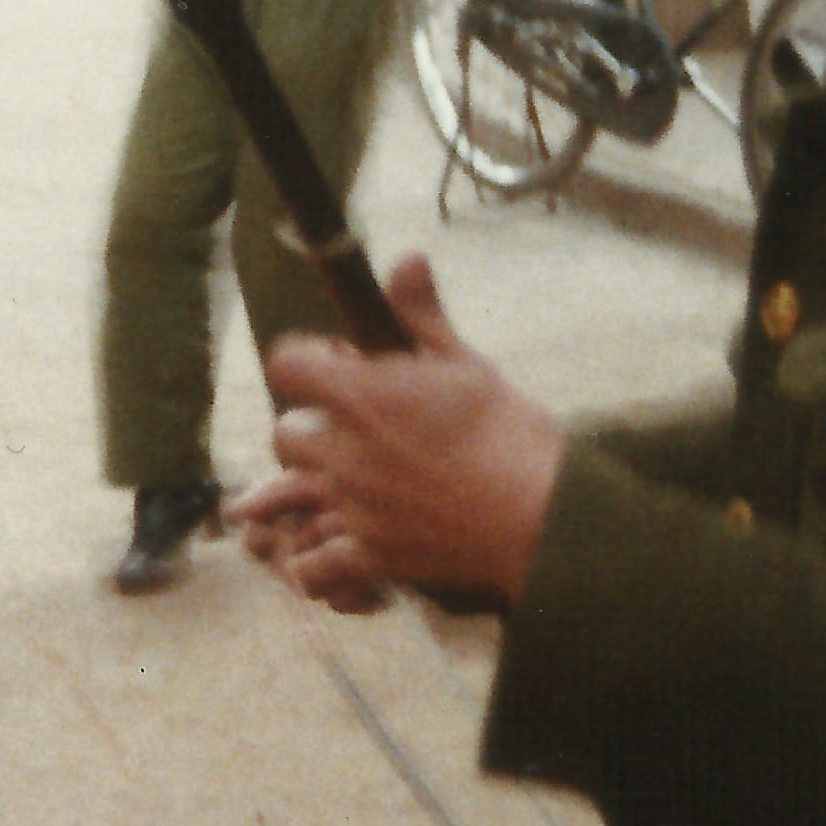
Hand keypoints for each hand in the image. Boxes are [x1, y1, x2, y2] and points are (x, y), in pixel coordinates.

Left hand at [243, 256, 567, 606]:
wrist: (540, 517)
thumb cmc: (509, 434)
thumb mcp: (467, 363)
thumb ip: (422, 314)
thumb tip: (406, 257)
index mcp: (363, 396)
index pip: (288, 364)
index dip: (307, 361)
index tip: (338, 364)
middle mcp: (345, 451)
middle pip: (286, 433)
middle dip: (313, 427)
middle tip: (356, 430)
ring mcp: (352, 506)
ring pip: (294, 494)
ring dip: (316, 485)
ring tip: (356, 483)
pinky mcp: (369, 554)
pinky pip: (314, 567)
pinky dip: (317, 563)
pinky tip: (340, 547)